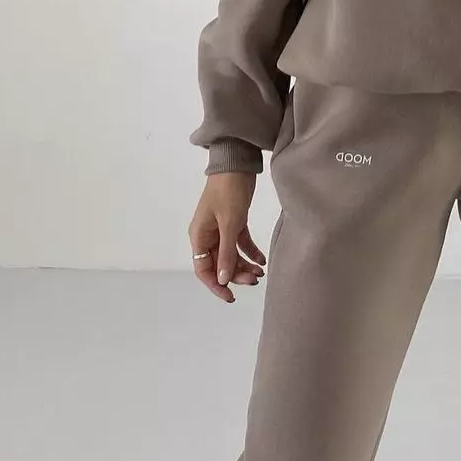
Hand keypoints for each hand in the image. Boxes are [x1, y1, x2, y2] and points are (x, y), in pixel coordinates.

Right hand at [188, 172, 266, 302]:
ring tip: (260, 272)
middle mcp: (208, 235)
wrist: (237, 163)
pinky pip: (240, 243)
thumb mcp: (229, 223)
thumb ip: (226, 252)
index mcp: (199, 236)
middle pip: (219, 263)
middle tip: (254, 280)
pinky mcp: (234, 221)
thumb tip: (223, 279)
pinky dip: (250, 252)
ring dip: (244, 265)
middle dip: (235, 274)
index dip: (215, 285)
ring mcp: (221, 228)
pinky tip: (261, 260)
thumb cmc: (228, 191)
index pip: (203, 269)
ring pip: (231, 255)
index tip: (230, 296)